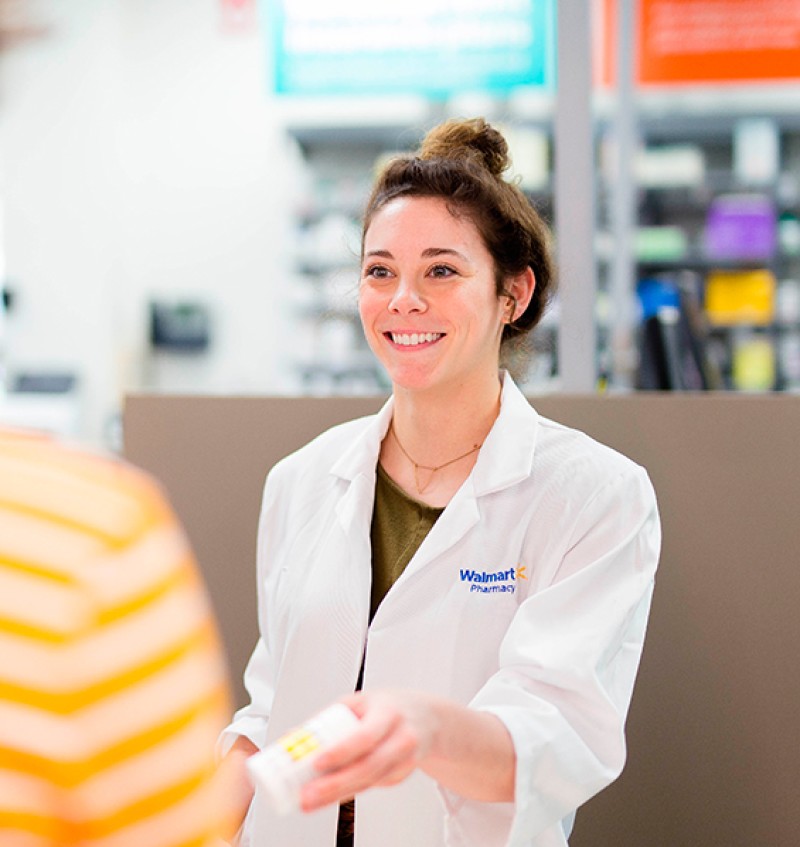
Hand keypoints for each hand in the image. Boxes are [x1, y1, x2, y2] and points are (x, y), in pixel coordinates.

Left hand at [299, 689, 440, 811]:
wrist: (426, 717)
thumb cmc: (387, 707)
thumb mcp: (361, 702)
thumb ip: (330, 718)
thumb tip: (293, 737)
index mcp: (388, 712)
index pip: (365, 735)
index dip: (341, 751)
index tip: (317, 762)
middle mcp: (401, 737)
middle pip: (368, 766)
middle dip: (335, 784)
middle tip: (307, 794)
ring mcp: (405, 759)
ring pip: (370, 782)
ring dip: (337, 794)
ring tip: (309, 801)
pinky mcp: (402, 776)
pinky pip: (373, 786)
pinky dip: (350, 791)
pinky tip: (331, 794)